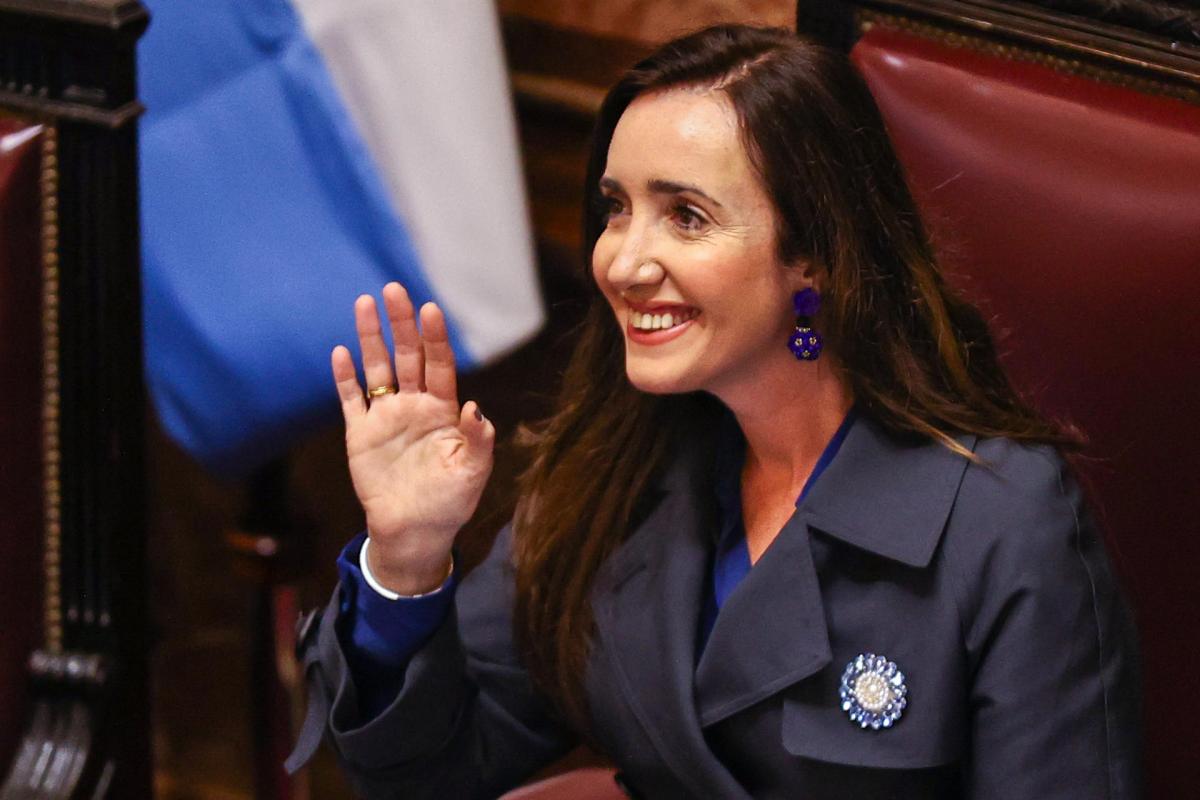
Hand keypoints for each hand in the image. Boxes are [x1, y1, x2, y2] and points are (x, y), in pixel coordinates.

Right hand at [331, 282, 493, 593]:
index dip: (435, 338)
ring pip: (377, 368)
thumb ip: (478, 440)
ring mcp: (386, 418)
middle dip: (400, 323)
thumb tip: (475, 407)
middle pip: (406, 356)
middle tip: (393, 289)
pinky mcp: (361, 434)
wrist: (414, 532)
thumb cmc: (450, 503)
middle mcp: (415, 406)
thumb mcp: (473, 473)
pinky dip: (345, 377)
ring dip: (370, 337)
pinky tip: (340, 351)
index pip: (439, 364)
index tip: (430, 310)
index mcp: (443, 411)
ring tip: (364, 303)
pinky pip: (351, 400)